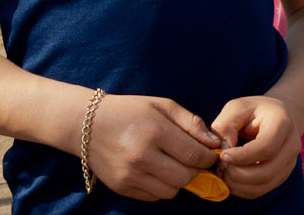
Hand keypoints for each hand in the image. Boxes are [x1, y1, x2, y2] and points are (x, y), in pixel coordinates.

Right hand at [85, 94, 222, 201]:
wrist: (87, 125)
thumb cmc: (131, 111)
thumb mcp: (164, 106)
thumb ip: (193, 124)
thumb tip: (215, 144)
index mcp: (155, 132)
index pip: (195, 156)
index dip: (209, 157)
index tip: (209, 153)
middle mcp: (141, 156)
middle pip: (185, 177)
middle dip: (195, 170)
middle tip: (192, 160)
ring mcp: (129, 175)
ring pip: (171, 191)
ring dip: (178, 180)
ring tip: (172, 164)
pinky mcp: (121, 187)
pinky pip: (153, 196)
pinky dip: (161, 187)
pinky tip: (155, 171)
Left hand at [211, 96, 300, 198]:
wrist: (275, 116)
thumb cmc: (253, 111)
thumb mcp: (236, 108)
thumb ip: (225, 125)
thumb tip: (222, 150)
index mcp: (283, 123)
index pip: (266, 148)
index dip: (242, 157)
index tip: (222, 156)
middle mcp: (292, 145)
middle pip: (267, 172)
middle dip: (238, 174)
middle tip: (220, 165)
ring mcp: (289, 163)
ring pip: (263, 185)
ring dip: (237, 184)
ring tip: (223, 171)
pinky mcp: (281, 176)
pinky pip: (260, 191)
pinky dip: (241, 189)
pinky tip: (230, 177)